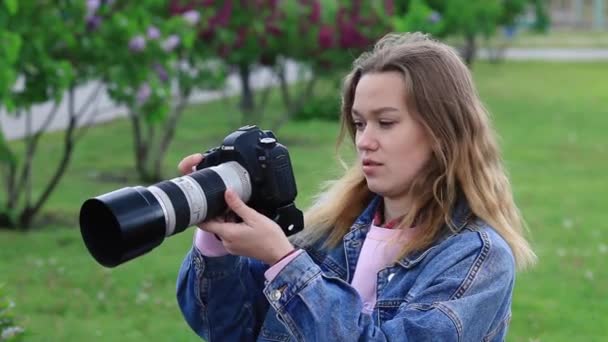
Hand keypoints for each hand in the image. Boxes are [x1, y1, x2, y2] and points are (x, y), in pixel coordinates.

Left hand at [177, 153, 294, 263]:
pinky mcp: (237, 248)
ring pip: (222, 229)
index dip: (201, 213)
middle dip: (218, 214)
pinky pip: (229, 235)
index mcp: (228, 234)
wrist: (279, 253)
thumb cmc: (269, 236)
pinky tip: (243, 221)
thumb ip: (238, 205)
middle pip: (214, 225)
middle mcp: (226, 242)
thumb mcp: (253, 217)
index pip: (205, 224)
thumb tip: (227, 192)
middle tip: (227, 202)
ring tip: (239, 211)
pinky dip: (232, 226)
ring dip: (227, 220)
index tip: (202, 203)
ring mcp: (231, 246)